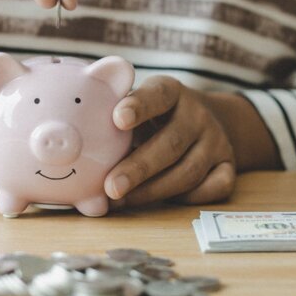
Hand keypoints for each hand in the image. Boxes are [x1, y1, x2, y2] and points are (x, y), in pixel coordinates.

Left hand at [104, 76, 237, 207]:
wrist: (205, 121)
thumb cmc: (153, 119)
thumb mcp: (137, 107)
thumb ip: (111, 120)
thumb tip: (67, 147)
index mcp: (172, 92)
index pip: (158, 94)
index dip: (139, 106)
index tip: (118, 118)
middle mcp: (198, 115)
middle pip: (171, 143)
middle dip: (139, 168)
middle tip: (110, 186)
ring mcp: (217, 141)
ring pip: (189, 171)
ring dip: (153, 190)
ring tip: (122, 201)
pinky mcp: (229, 166)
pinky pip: (214, 188)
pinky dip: (188, 199)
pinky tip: (159, 203)